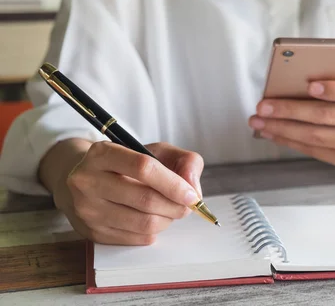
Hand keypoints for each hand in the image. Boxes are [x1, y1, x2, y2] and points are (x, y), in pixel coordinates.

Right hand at [53, 141, 203, 244]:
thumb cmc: (127, 164)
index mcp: (102, 153)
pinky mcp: (92, 232)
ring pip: (143, 223)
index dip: (174, 184)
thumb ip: (184, 161)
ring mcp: (87, 209)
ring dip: (167, 220)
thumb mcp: (156, 151)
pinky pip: (136, 238)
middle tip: (186, 206)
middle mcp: (88, 181)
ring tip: (170, 211)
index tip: (192, 195)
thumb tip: (193, 188)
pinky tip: (154, 219)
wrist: (84, 180)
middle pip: (145, 199)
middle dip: (175, 206)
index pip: (144, 168)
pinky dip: (154, 231)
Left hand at [249, 80, 334, 165]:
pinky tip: (271, 132)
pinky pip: (312, 150)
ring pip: (315, 137)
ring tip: (259, 121)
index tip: (310, 86)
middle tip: (263, 106)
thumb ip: (333, 76)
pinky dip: (289, 140)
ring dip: (282, 129)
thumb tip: (293, 79)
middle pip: (327, 116)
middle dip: (290, 111)